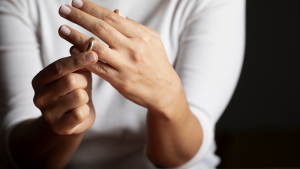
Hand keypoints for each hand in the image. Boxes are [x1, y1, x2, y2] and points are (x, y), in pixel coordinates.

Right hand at [32, 52, 97, 134]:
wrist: (73, 119)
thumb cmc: (75, 90)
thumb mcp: (76, 73)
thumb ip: (78, 61)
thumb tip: (85, 46)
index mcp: (39, 80)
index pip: (59, 67)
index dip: (77, 60)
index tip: (93, 54)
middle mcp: (39, 97)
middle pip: (70, 81)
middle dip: (83, 81)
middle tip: (83, 85)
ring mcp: (48, 114)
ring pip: (79, 96)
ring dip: (85, 96)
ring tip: (80, 100)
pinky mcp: (59, 127)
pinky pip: (81, 113)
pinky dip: (86, 110)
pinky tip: (80, 111)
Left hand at [58, 0, 182, 113]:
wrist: (164, 90)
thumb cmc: (157, 62)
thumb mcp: (152, 40)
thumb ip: (133, 27)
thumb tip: (116, 13)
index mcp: (141, 36)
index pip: (112, 18)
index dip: (92, 8)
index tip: (76, 2)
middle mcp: (132, 49)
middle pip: (101, 29)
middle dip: (80, 17)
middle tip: (63, 9)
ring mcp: (125, 65)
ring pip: (95, 48)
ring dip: (76, 37)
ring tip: (62, 28)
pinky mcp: (119, 81)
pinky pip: (96, 67)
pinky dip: (82, 58)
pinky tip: (72, 50)